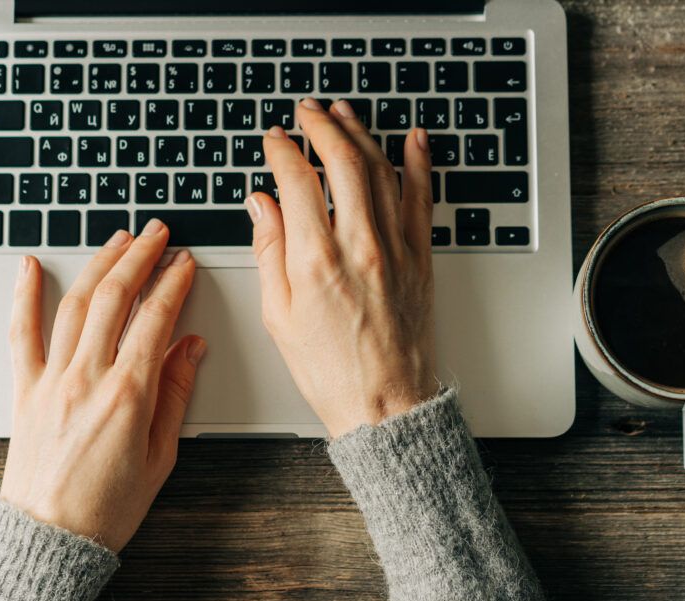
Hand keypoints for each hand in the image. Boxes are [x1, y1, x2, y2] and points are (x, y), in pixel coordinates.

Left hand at [0, 221, 205, 552]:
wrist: (51, 537)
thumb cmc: (107, 508)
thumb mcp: (160, 456)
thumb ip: (175, 395)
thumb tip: (190, 348)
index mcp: (128, 396)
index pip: (156, 320)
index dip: (174, 284)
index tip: (185, 264)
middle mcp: (87, 379)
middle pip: (115, 298)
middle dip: (139, 257)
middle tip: (156, 234)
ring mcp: (51, 380)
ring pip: (75, 304)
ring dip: (98, 265)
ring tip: (117, 240)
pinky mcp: (23, 390)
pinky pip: (21, 333)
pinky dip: (24, 295)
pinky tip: (31, 265)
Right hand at [248, 98, 438, 437]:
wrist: (386, 404)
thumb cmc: (331, 370)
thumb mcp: (280, 315)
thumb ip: (270, 251)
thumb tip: (262, 204)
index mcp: (316, 261)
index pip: (298, 181)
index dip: (282, 150)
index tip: (274, 139)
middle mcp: (360, 246)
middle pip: (343, 162)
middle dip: (322, 126)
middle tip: (307, 112)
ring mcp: (395, 248)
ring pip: (381, 170)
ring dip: (361, 133)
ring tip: (344, 113)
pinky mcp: (421, 258)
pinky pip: (422, 198)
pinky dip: (418, 163)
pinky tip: (412, 139)